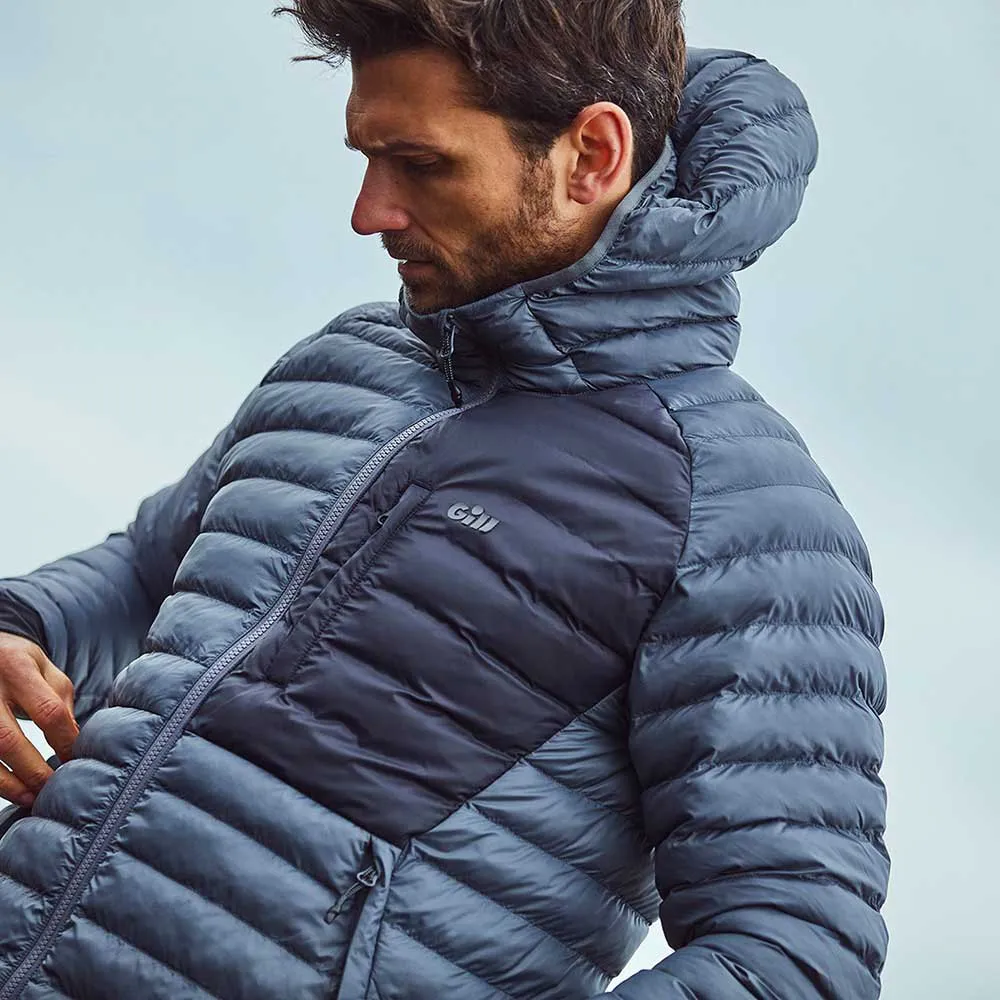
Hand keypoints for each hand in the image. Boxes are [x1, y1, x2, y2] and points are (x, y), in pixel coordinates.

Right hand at [0, 632, 78, 807]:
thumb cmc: (17, 662)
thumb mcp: (44, 668)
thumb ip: (60, 700)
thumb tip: (73, 739)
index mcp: (17, 668)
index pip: (47, 711)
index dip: (65, 740)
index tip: (76, 758)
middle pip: (7, 739)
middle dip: (32, 770)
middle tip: (52, 788)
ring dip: (7, 783)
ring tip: (30, 797)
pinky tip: (9, 789)